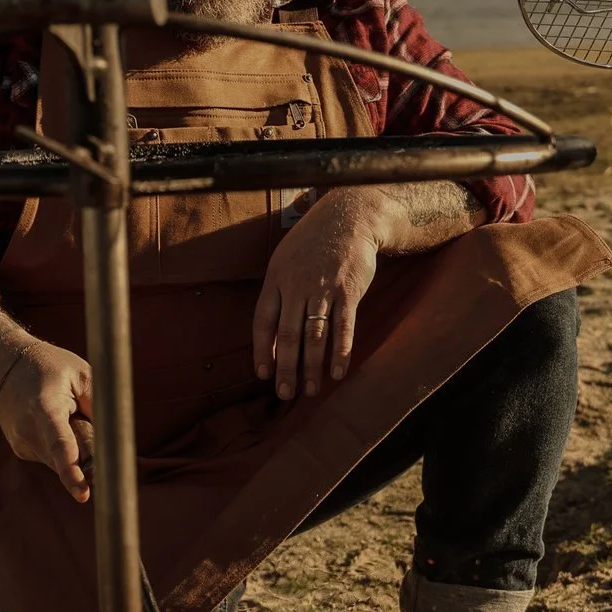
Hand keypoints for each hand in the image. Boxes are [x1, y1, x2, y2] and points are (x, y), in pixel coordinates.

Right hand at [0, 338, 94, 501]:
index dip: (72, 471)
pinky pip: (53, 459)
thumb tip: (116, 439)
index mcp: (45, 408)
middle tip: (84, 422)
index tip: (83, 494)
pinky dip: (63, 450)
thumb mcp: (82, 373)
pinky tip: (57, 425)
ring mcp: (22, 444)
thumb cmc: (49, 367)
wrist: (3, 366)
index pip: (60, 444)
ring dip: (74, 450)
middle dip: (87, 454)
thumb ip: (100, 405)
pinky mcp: (22, 451)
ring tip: (66, 416)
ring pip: (61, 462)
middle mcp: (28, 431)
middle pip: (68, 459)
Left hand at [253, 190, 387, 398]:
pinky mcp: (348, 291)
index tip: (263, 375)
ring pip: (314, 336)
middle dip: (286, 368)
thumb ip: (278, 294)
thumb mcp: (285, 260)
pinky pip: (343, 327)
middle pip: (287, 334)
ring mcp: (323, 288)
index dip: (262, 351)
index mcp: (276, 279)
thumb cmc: (313, 243)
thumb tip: (273, 335)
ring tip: (310, 390)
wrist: (349, 218)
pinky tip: (337, 373)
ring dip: (311, 366)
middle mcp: (296, 286)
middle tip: (285, 394)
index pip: (263, 322)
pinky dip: (340, 352)